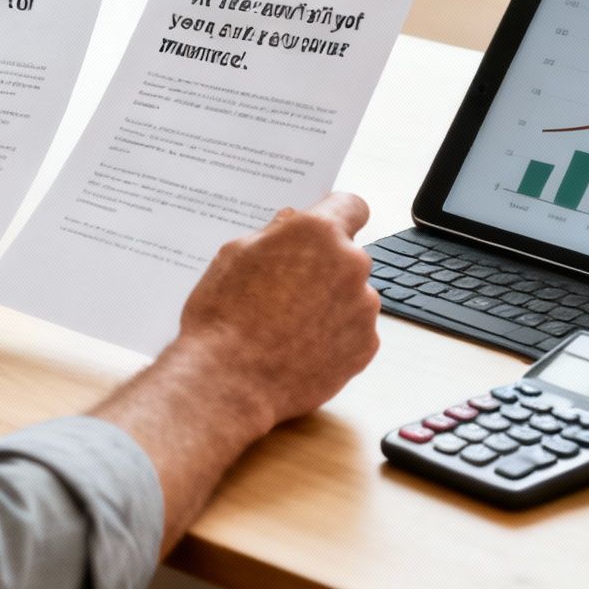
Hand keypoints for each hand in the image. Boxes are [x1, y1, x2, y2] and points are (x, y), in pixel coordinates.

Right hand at [173, 193, 380, 430]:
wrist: (228, 383)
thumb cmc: (223, 316)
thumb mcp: (233, 255)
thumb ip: (273, 234)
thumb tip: (291, 225)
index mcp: (317, 232)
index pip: (351, 206)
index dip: (337, 215)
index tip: (326, 228)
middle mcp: (350, 264)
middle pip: (348, 255)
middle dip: (324, 266)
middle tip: (288, 287)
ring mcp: (363, 308)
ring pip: (352, 294)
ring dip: (330, 302)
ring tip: (289, 325)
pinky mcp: (366, 346)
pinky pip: (355, 330)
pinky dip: (335, 336)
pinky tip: (301, 348)